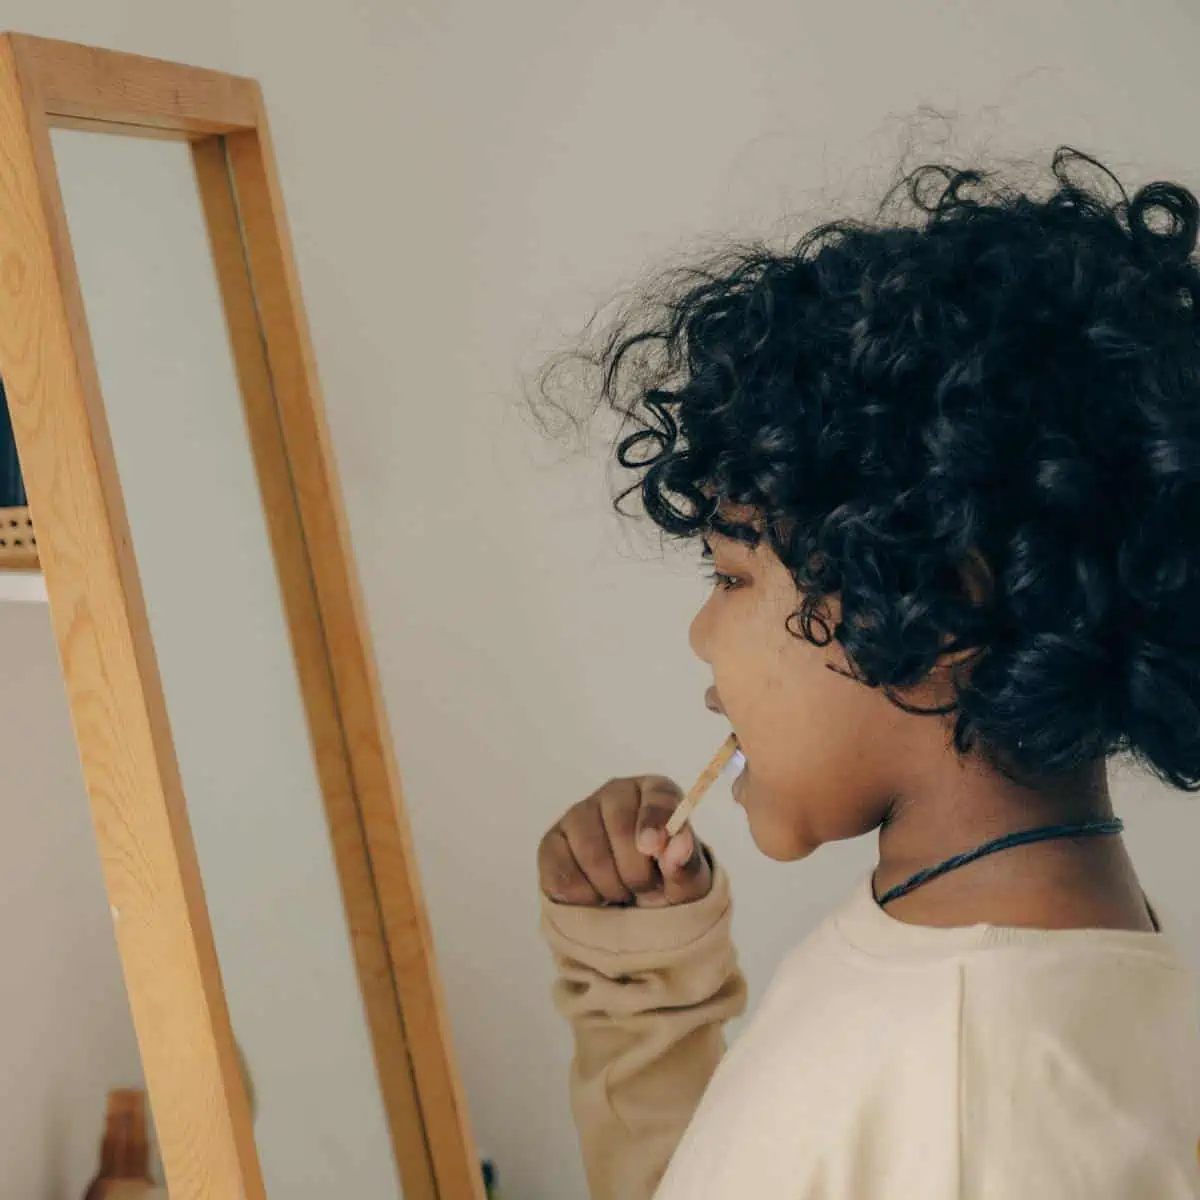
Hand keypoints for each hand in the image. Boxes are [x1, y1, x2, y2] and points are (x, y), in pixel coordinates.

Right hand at [538, 775, 712, 907]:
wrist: (632, 907)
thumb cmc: (666, 885)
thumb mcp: (687, 883)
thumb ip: (686, 865)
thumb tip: (679, 845)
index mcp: (656, 793)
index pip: (657, 797)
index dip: (654, 821)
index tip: (652, 848)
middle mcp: (616, 794)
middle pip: (621, 828)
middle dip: (636, 872)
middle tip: (643, 887)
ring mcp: (579, 814)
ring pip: (590, 853)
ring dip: (611, 887)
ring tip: (621, 891)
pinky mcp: (552, 843)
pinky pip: (562, 873)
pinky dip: (583, 896)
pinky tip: (595, 896)